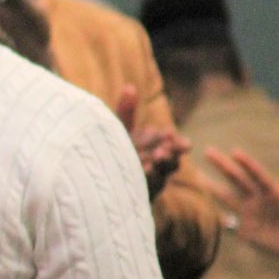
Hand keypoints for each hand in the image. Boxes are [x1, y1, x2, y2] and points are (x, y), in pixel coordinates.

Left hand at [115, 85, 186, 200]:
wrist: (103, 177)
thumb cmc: (117, 149)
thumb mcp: (121, 130)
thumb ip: (126, 112)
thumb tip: (129, 86)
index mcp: (157, 144)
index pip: (173, 142)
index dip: (175, 141)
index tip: (169, 135)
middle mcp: (159, 161)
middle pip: (173, 159)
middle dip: (170, 154)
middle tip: (162, 150)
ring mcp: (154, 178)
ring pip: (164, 174)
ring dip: (159, 169)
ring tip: (150, 164)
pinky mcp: (144, 192)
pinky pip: (149, 188)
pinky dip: (146, 181)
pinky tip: (139, 176)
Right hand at [203, 146, 278, 263]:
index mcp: (275, 192)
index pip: (258, 175)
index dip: (248, 164)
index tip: (234, 152)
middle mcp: (258, 199)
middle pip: (237, 179)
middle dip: (222, 165)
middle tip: (207, 150)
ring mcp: (250, 214)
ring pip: (227, 197)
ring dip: (211, 187)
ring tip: (195, 175)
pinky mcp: (245, 229)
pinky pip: (227, 220)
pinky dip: (214, 215)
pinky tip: (199, 208)